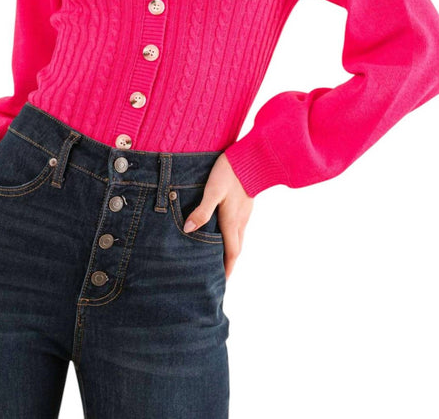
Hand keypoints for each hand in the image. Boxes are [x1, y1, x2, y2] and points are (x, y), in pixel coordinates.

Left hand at [183, 153, 253, 279]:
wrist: (252, 158)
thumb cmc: (230, 173)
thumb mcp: (213, 191)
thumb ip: (202, 211)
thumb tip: (188, 229)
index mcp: (232, 222)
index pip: (231, 252)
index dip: (226, 268)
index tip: (222, 281)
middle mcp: (240, 221)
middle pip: (236, 248)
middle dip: (229, 263)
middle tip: (219, 274)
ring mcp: (245, 213)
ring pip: (239, 237)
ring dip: (231, 249)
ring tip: (221, 256)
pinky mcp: (246, 204)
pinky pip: (240, 227)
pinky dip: (233, 236)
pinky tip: (225, 231)